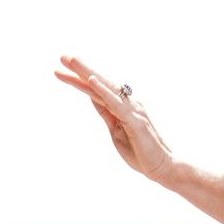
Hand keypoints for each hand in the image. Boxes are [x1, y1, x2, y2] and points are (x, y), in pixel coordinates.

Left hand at [55, 56, 172, 181]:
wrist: (162, 167)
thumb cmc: (140, 152)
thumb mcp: (116, 130)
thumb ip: (106, 113)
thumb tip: (93, 97)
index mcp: (122, 108)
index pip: (97, 90)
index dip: (79, 79)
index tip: (61, 69)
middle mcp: (128, 104)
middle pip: (100, 83)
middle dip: (81, 69)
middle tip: (62, 56)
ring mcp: (132, 111)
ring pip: (106, 88)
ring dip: (88, 73)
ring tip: (72, 60)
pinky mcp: (134, 120)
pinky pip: (115, 103)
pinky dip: (103, 90)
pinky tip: (91, 80)